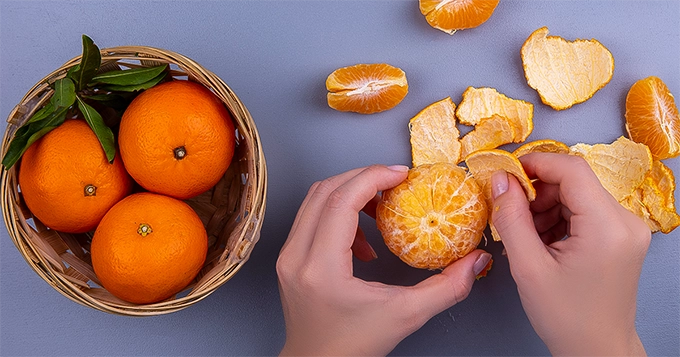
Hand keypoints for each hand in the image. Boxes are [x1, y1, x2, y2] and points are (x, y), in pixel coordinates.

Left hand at [276, 165, 491, 356]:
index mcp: (321, 268)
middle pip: (325, 191)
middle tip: (395, 183)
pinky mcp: (288, 257)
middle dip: (363, 178)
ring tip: (381, 208)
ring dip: (349, 193)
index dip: (373, 178)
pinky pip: (311, 217)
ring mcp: (287, 255)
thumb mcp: (406, 315)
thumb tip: (475, 261)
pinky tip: (362, 238)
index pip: (342, 201)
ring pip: (315, 200)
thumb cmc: (352, 346)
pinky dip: (338, 212)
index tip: (400, 174)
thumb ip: (446, 288)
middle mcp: (296, 256)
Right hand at [490, 153, 648, 356]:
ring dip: (545, 206)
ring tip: (527, 236)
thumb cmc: (566, 317)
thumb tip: (500, 180)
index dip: (536, 164)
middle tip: (511, 214)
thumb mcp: (528, 266)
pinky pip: (584, 211)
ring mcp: (625, 228)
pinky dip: (558, 218)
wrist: (596, 349)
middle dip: (537, 192)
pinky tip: (542, 241)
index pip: (572, 170)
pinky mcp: (620, 236)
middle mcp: (625, 222)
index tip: (507, 173)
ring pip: (576, 195)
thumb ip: (511, 217)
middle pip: (574, 182)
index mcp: (608, 227)